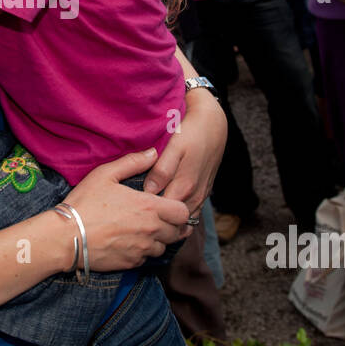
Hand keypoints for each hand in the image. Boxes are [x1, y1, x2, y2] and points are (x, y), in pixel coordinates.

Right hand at [63, 149, 191, 271]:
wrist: (65, 237)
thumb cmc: (84, 203)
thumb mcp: (105, 174)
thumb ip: (133, 162)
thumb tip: (153, 152)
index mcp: (149, 207)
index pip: (183, 212)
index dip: (179, 209)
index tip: (169, 205)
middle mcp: (150, 230)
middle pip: (178, 232)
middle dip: (172, 225)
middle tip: (158, 218)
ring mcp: (141, 249)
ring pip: (163, 247)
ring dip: (158, 239)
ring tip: (143, 230)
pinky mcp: (131, 264)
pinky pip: (146, 259)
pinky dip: (143, 251)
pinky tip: (129, 241)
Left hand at [143, 88, 226, 217]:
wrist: (214, 125)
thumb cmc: (191, 133)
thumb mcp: (174, 147)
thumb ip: (162, 170)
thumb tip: (149, 191)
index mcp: (184, 187)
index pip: (161, 212)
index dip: (145, 213)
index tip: (130, 208)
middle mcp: (194, 196)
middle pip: (172, 220)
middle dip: (155, 220)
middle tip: (135, 215)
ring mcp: (201, 197)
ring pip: (184, 221)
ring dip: (168, 221)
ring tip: (149, 215)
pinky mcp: (204, 193)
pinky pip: (192, 214)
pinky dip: (180, 218)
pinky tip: (167, 212)